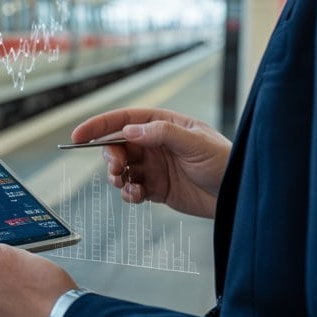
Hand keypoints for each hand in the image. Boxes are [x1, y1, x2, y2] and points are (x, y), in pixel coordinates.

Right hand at [71, 108, 230, 218]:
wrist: (238, 195)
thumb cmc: (224, 161)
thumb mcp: (195, 143)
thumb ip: (162, 134)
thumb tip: (129, 131)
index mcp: (163, 125)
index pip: (124, 120)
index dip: (99, 126)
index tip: (78, 136)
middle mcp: (155, 144)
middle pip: (118, 146)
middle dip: (110, 157)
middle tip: (115, 170)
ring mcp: (155, 166)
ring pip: (122, 169)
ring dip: (117, 177)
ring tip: (125, 186)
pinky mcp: (156, 188)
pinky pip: (132, 189)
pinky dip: (129, 194)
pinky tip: (137, 197)